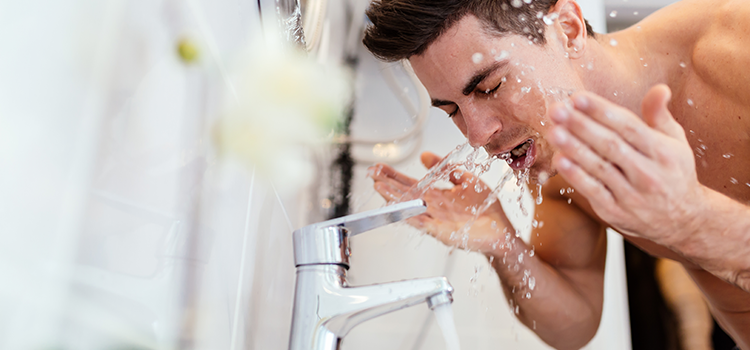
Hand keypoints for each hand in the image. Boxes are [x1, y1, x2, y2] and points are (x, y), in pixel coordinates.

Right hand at [368, 151, 511, 252]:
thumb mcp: (466, 180)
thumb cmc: (487, 210)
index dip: (394, 176)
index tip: (380, 167)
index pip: (411, 183)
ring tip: (379, 188)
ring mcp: (436, 220)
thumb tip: (425, 156)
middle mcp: (433, 208)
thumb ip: (447, 169)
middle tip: (372, 173)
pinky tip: (401, 211)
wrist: (502, 231)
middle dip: (388, 183)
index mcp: (438, 196)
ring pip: (410, 208)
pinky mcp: (443, 232)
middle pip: (405, 194)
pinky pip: (423, 224)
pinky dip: (411, 217)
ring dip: (394, 199)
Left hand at [547, 84, 707, 244]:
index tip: (577, 97)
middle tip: (557, 110)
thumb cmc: (674, 173)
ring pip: (599, 167)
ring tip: (553, 131)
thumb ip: (660, 115)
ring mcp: (631, 195)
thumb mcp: (675, 142)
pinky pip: (593, 191)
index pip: (629, 126)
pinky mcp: (616, 212)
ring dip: (574, 148)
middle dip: (581, 125)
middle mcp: (648, 173)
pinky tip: (559, 159)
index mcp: (663, 152)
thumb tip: (659, 88)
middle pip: (610, 145)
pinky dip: (576, 176)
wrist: (684, 221)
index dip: (601, 110)